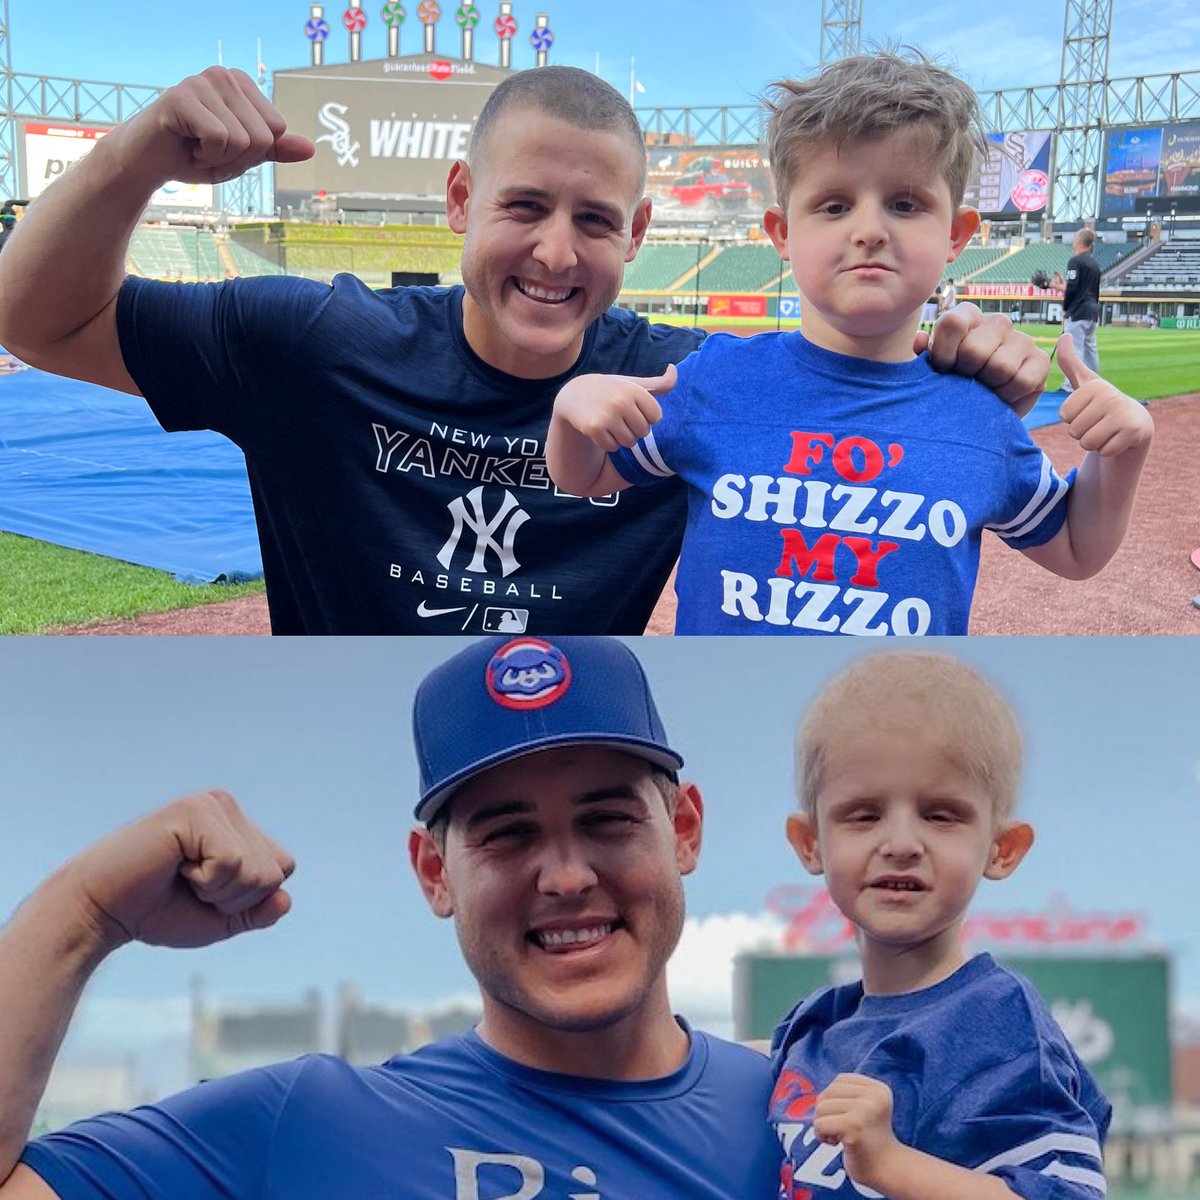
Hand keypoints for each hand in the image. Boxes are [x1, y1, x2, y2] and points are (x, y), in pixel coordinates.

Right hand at [59, 790, 294, 953]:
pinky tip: (174, 866)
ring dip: (218, 891)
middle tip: (188, 886)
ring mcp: (212, 805)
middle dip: (234, 898)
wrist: (100, 913)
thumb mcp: (220, 919)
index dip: (247, 899)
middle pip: (275, 872)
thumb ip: (257, 911)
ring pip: (257, 871)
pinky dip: (206, 881)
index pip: (282, 869)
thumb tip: (286, 899)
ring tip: (180, 875)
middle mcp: (227, 807)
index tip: (204, 894)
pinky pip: (232, 864)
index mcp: (236, 826)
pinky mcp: (195, 811)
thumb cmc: (156, 912)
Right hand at [108, 67, 313, 188]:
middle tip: (209, 151)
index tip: (226, 148)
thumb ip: (275, 150)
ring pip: (244, 142)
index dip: (254, 153)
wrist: (148, 161)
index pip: (277, 131)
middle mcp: (225, 75)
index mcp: (242, 84)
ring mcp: (202, 82)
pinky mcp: (182, 96)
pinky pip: (220, 141)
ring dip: (220, 160)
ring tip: (196, 147)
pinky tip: (186, 144)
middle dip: (239, 159)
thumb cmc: (194, 154)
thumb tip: (311, 148)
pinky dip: (206, 157)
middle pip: (264, 137)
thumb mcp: (243, 156)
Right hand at [554, 363, 676, 452]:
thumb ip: (658, 383)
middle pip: (643, 432)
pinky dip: (608, 444)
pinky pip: (612, 447)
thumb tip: (674, 369)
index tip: (634, 409)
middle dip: (634, 430)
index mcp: (634, 390)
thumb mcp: (633, 384)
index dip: (646, 417)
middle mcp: (621, 401)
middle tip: (620, 419)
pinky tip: (600, 431)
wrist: (574, 395)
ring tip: (611, 424)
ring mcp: (607, 415)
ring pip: (629, 443)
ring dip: (621, 439)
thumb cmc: (611, 391)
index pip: (656, 417)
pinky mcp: (594, 428)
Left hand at [813, 1073, 903, 1192]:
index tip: (846, 1117)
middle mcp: (874, 1096)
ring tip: (839, 1137)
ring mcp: (864, 1111)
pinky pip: (820, 1124)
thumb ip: (846, 1095)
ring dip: (823, 1126)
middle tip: (840, 1130)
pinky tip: (836, 1144)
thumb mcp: (866, 1108)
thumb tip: (818, 1096)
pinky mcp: (854, 1127)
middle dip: (826, 1113)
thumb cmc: (870, 1140)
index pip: (840, 1080)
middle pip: (828, 1093)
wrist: (888, 1170)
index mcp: (878, 1089)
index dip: (834, 1099)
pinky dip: (821, 1136)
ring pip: (821, 1108)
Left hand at [917, 302, 1048, 416]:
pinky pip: (1023, 380)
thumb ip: (924, 355)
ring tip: (982, 389)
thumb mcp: (932, 368)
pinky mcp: (1041, 360)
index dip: (944, 353)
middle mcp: (997, 322)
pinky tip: (1000, 395)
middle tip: (965, 382)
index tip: (942, 369)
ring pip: (1000, 366)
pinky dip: (1008, 395)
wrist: (982, 407)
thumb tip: (921, 340)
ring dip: (987, 387)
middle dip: (965, 375)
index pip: (952, 323)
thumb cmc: (953, 381)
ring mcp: (1022, 339)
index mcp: (967, 316)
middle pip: (975, 350)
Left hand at [1057, 334, 1152, 455]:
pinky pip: (1104, 452)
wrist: (1134, 424)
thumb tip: (1064, 334)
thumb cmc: (1101, 404)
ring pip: (1087, 443)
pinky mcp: (1133, 433)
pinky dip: (1107, 450)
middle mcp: (1111, 396)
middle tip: (1098, 423)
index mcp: (1095, 386)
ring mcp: (1124, 414)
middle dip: (1082, 433)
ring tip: (1106, 431)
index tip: (1088, 412)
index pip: (1065, 416)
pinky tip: (1117, 439)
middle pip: (1074, 431)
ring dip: (1094, 442)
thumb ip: (1070, 363)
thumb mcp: (1085, 383)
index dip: (1073, 419)